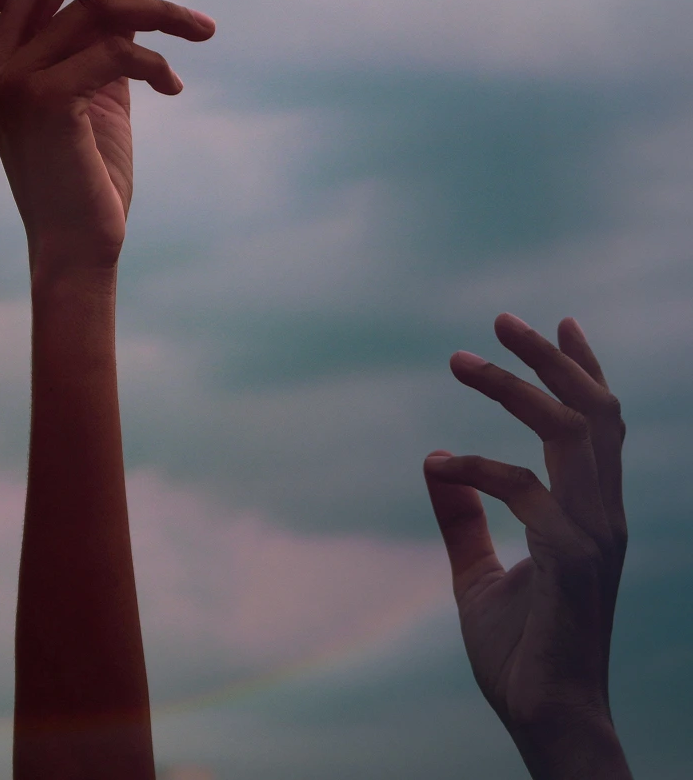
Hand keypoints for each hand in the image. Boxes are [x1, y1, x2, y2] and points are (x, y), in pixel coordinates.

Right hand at [0, 0, 215, 271]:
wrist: (81, 245)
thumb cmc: (88, 173)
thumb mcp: (101, 90)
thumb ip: (107, 32)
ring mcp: (12, 80)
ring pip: (97, 8)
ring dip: (164, 14)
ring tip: (206, 32)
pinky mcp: (45, 101)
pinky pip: (115, 50)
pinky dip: (156, 61)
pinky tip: (175, 87)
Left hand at [424, 313, 627, 746]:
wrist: (544, 719)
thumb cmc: (521, 651)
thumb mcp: (478, 573)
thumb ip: (463, 519)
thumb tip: (434, 465)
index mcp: (589, 512)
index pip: (601, 424)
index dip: (583, 369)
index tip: (560, 322)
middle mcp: (602, 514)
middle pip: (592, 410)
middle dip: (549, 358)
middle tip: (501, 318)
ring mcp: (593, 533)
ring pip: (570, 430)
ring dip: (516, 387)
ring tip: (462, 360)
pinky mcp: (571, 557)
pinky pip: (525, 487)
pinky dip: (478, 466)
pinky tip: (439, 465)